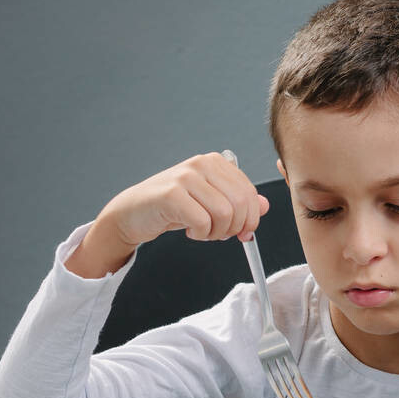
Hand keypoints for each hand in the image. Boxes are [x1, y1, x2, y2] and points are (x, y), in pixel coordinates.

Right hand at [65, 153, 268, 277]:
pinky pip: (203, 222)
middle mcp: (202, 164)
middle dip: (235, 227)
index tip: (242, 232)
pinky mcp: (172, 194)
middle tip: (220, 235)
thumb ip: (238, 202)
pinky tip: (191, 231)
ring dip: (217, 233)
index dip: (251, 218)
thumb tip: (265, 206)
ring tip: (204, 232)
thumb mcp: (210, 203)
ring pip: (225, 213)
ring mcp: (186, 177)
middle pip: (241, 203)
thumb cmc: (173, 208)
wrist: (133, 213)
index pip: (250, 192)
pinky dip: (201, 234)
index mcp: (216, 162)